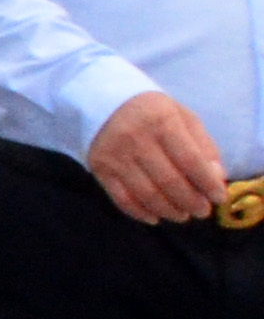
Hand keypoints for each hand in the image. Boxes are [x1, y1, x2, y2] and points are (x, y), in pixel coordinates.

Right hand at [90, 91, 231, 224]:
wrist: (100, 100)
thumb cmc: (150, 110)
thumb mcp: (182, 117)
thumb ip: (202, 145)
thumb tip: (216, 178)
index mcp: (162, 122)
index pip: (190, 160)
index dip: (207, 183)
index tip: (218, 198)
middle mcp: (136, 139)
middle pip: (169, 181)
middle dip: (191, 201)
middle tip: (202, 211)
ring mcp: (115, 156)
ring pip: (147, 193)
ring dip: (169, 210)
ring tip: (182, 215)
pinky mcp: (100, 168)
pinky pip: (121, 198)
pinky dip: (140, 213)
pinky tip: (154, 217)